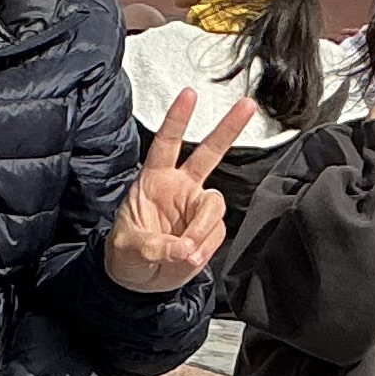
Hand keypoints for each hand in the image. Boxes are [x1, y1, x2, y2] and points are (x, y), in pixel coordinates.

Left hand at [106, 91, 252, 292]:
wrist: (138, 281)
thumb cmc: (126, 254)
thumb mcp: (128, 248)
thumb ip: (155, 246)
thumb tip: (185, 248)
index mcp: (154, 179)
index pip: (167, 143)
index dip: (177, 119)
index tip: (189, 94)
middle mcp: (180, 187)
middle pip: (210, 153)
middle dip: (228, 128)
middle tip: (248, 104)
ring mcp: (196, 208)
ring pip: (214, 206)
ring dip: (201, 229)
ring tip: (184, 251)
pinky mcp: (208, 229)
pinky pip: (216, 233)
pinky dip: (204, 247)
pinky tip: (188, 257)